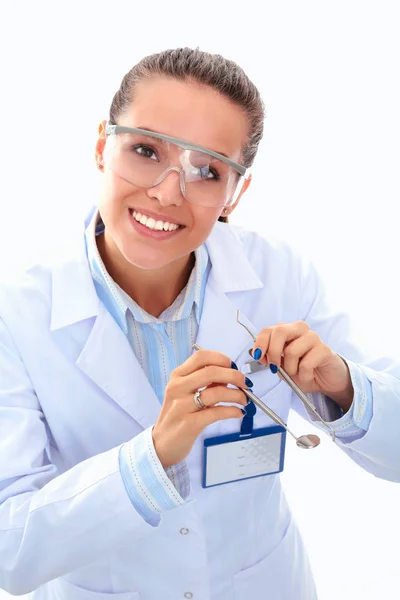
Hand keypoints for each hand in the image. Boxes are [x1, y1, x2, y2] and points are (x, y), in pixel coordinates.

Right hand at [152, 350, 250, 467]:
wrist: (162, 444)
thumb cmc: (178, 416)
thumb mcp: (187, 394)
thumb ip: (206, 383)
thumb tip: (230, 376)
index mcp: (178, 376)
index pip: (201, 357)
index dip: (221, 358)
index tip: (234, 366)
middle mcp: (177, 387)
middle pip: (211, 371)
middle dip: (234, 375)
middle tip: (246, 383)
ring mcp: (181, 406)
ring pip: (216, 392)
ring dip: (237, 395)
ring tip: (244, 400)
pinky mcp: (189, 424)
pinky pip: (216, 412)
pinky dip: (232, 411)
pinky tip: (239, 412)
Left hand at [252, 321, 353, 409]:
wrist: (326, 380)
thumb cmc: (303, 370)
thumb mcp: (281, 366)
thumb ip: (269, 358)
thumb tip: (257, 354)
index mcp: (286, 331)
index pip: (268, 330)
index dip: (260, 344)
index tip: (258, 357)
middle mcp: (299, 330)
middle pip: (280, 332)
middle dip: (273, 353)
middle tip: (275, 368)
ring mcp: (313, 338)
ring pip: (292, 350)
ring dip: (290, 369)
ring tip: (296, 373)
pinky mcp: (324, 349)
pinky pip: (306, 364)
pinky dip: (303, 375)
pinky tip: (308, 376)